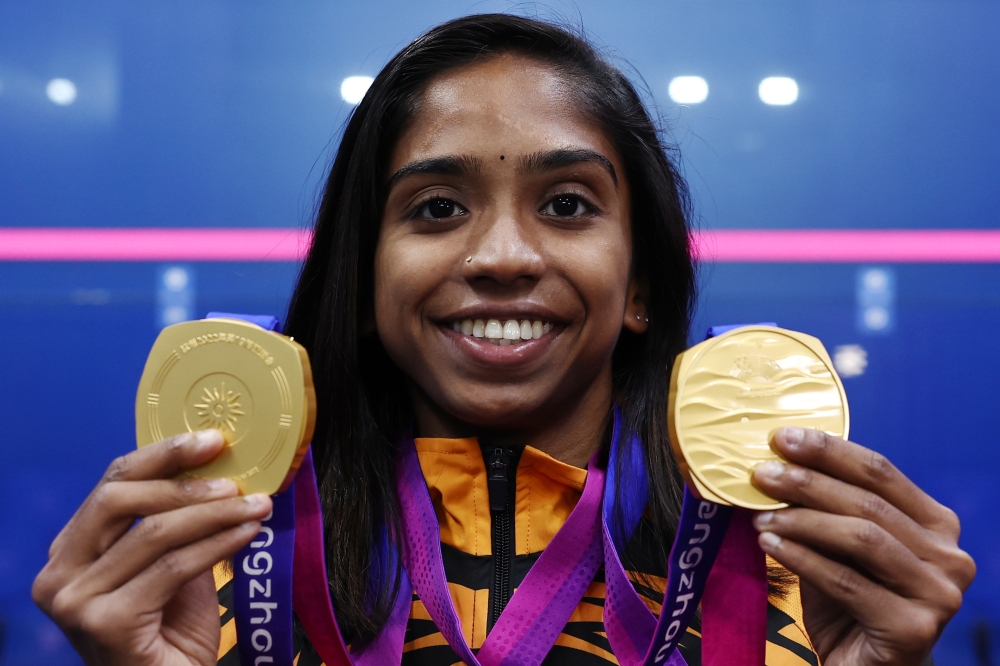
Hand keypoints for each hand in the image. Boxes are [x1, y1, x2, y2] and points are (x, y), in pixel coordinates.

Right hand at [32, 431, 272, 665]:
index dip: (162, 455)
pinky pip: (173, 566)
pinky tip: (248, 533)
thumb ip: (178, 523)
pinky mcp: (108, 623)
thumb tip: (220, 470)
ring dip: (215, 513)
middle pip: (119, 498)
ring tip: (257, 504)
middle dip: (182, 478)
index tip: (211, 439)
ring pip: (154, 532)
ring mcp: (76, 601)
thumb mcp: (171, 566)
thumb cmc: (171, 633)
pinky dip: (218, 543)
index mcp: (69, 552)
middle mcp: (59, 575)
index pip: (112, 484)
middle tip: (234, 473)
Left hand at [751, 427, 974, 665]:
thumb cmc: (850, 605)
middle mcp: (949, 555)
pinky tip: (769, 544)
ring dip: (802, 520)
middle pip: (868, 503)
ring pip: (861, 538)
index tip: (781, 436)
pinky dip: (802, 558)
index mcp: (936, 524)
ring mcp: (939, 593)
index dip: (830, 450)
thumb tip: (772, 464)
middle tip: (760, 473)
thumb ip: (822, 510)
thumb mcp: (838, 549)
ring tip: (759, 516)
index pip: (880, 472)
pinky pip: (847, 581)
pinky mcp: (915, 628)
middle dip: (807, 482)